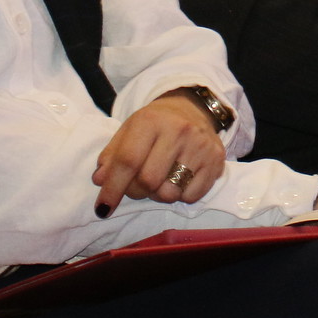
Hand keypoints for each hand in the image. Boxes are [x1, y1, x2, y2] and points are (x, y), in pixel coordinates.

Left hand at [91, 91, 227, 217]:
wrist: (193, 109)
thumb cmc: (155, 124)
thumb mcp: (129, 131)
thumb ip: (112, 156)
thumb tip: (100, 181)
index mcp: (151, 120)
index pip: (128, 161)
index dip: (113, 188)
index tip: (102, 208)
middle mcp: (179, 130)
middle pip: (148, 181)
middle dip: (136, 191)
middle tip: (136, 186)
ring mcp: (200, 146)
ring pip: (170, 193)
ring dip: (158, 195)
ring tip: (159, 180)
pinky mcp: (216, 160)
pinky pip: (191, 196)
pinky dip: (180, 195)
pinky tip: (179, 179)